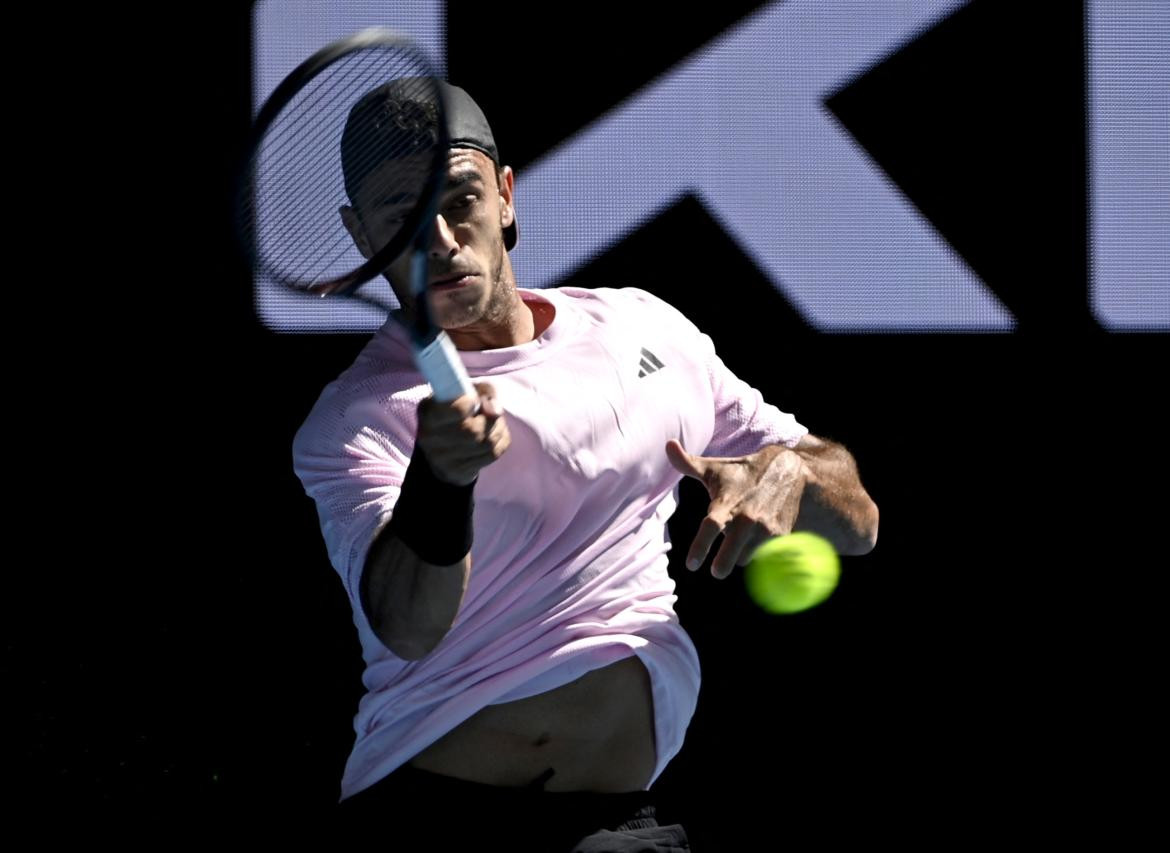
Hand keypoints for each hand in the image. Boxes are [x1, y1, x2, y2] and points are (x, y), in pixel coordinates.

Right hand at [416, 382, 509, 485]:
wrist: (443, 449)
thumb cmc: (456, 413)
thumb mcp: (464, 393)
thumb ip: (483, 391)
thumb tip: (496, 410)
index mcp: (428, 413)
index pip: (457, 410)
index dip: (471, 403)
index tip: (474, 400)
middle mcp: (429, 437)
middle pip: (474, 430)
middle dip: (489, 419)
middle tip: (489, 414)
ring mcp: (441, 458)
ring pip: (486, 443)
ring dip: (497, 429)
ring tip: (494, 424)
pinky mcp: (456, 471)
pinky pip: (492, 455)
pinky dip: (500, 442)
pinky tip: (494, 436)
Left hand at [665, 439, 806, 578]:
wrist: (790, 471)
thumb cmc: (743, 472)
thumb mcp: (716, 468)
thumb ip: (688, 463)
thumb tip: (668, 444)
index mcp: (726, 503)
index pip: (710, 526)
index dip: (700, 546)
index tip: (691, 564)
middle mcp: (746, 517)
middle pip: (732, 551)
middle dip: (723, 564)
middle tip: (717, 571)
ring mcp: (766, 528)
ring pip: (746, 556)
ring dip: (739, 555)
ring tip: (739, 541)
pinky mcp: (782, 535)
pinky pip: (765, 556)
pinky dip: (758, 554)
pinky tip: (756, 544)